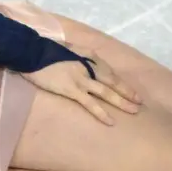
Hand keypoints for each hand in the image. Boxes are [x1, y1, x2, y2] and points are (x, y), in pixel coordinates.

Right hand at [24, 48, 141, 125]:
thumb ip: (79, 57)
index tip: (129, 90)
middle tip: (140, 102)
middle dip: (127, 92)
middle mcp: (89, 67)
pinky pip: (90, 103)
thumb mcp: (69, 49)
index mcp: (89, 56)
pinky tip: (110, 121)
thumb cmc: (46, 50)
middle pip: (113, 82)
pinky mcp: (72, 89)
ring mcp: (81, 79)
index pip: (109, 71)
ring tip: (134, 111)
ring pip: (106, 92)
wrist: (31, 52)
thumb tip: (85, 62)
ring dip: (122, 102)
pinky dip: (101, 112)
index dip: (120, 82)